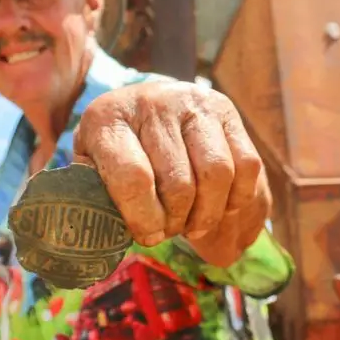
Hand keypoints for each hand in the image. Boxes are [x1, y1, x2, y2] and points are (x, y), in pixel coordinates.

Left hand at [72, 81, 270, 266]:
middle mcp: (152, 102)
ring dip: (208, 214)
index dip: (144, 219)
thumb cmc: (115, 151)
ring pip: (217, 174)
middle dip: (177, 221)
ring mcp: (194, 102)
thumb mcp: (92, 169)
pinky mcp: (226, 110)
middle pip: (179, 183)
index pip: (133, 178)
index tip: (147, 236)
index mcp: (108, 119)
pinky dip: (236, 197)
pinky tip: (218, 206)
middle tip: (169, 231)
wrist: (143, 107)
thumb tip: (109, 237)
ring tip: (192, 223)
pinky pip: (247, 164)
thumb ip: (97, 200)